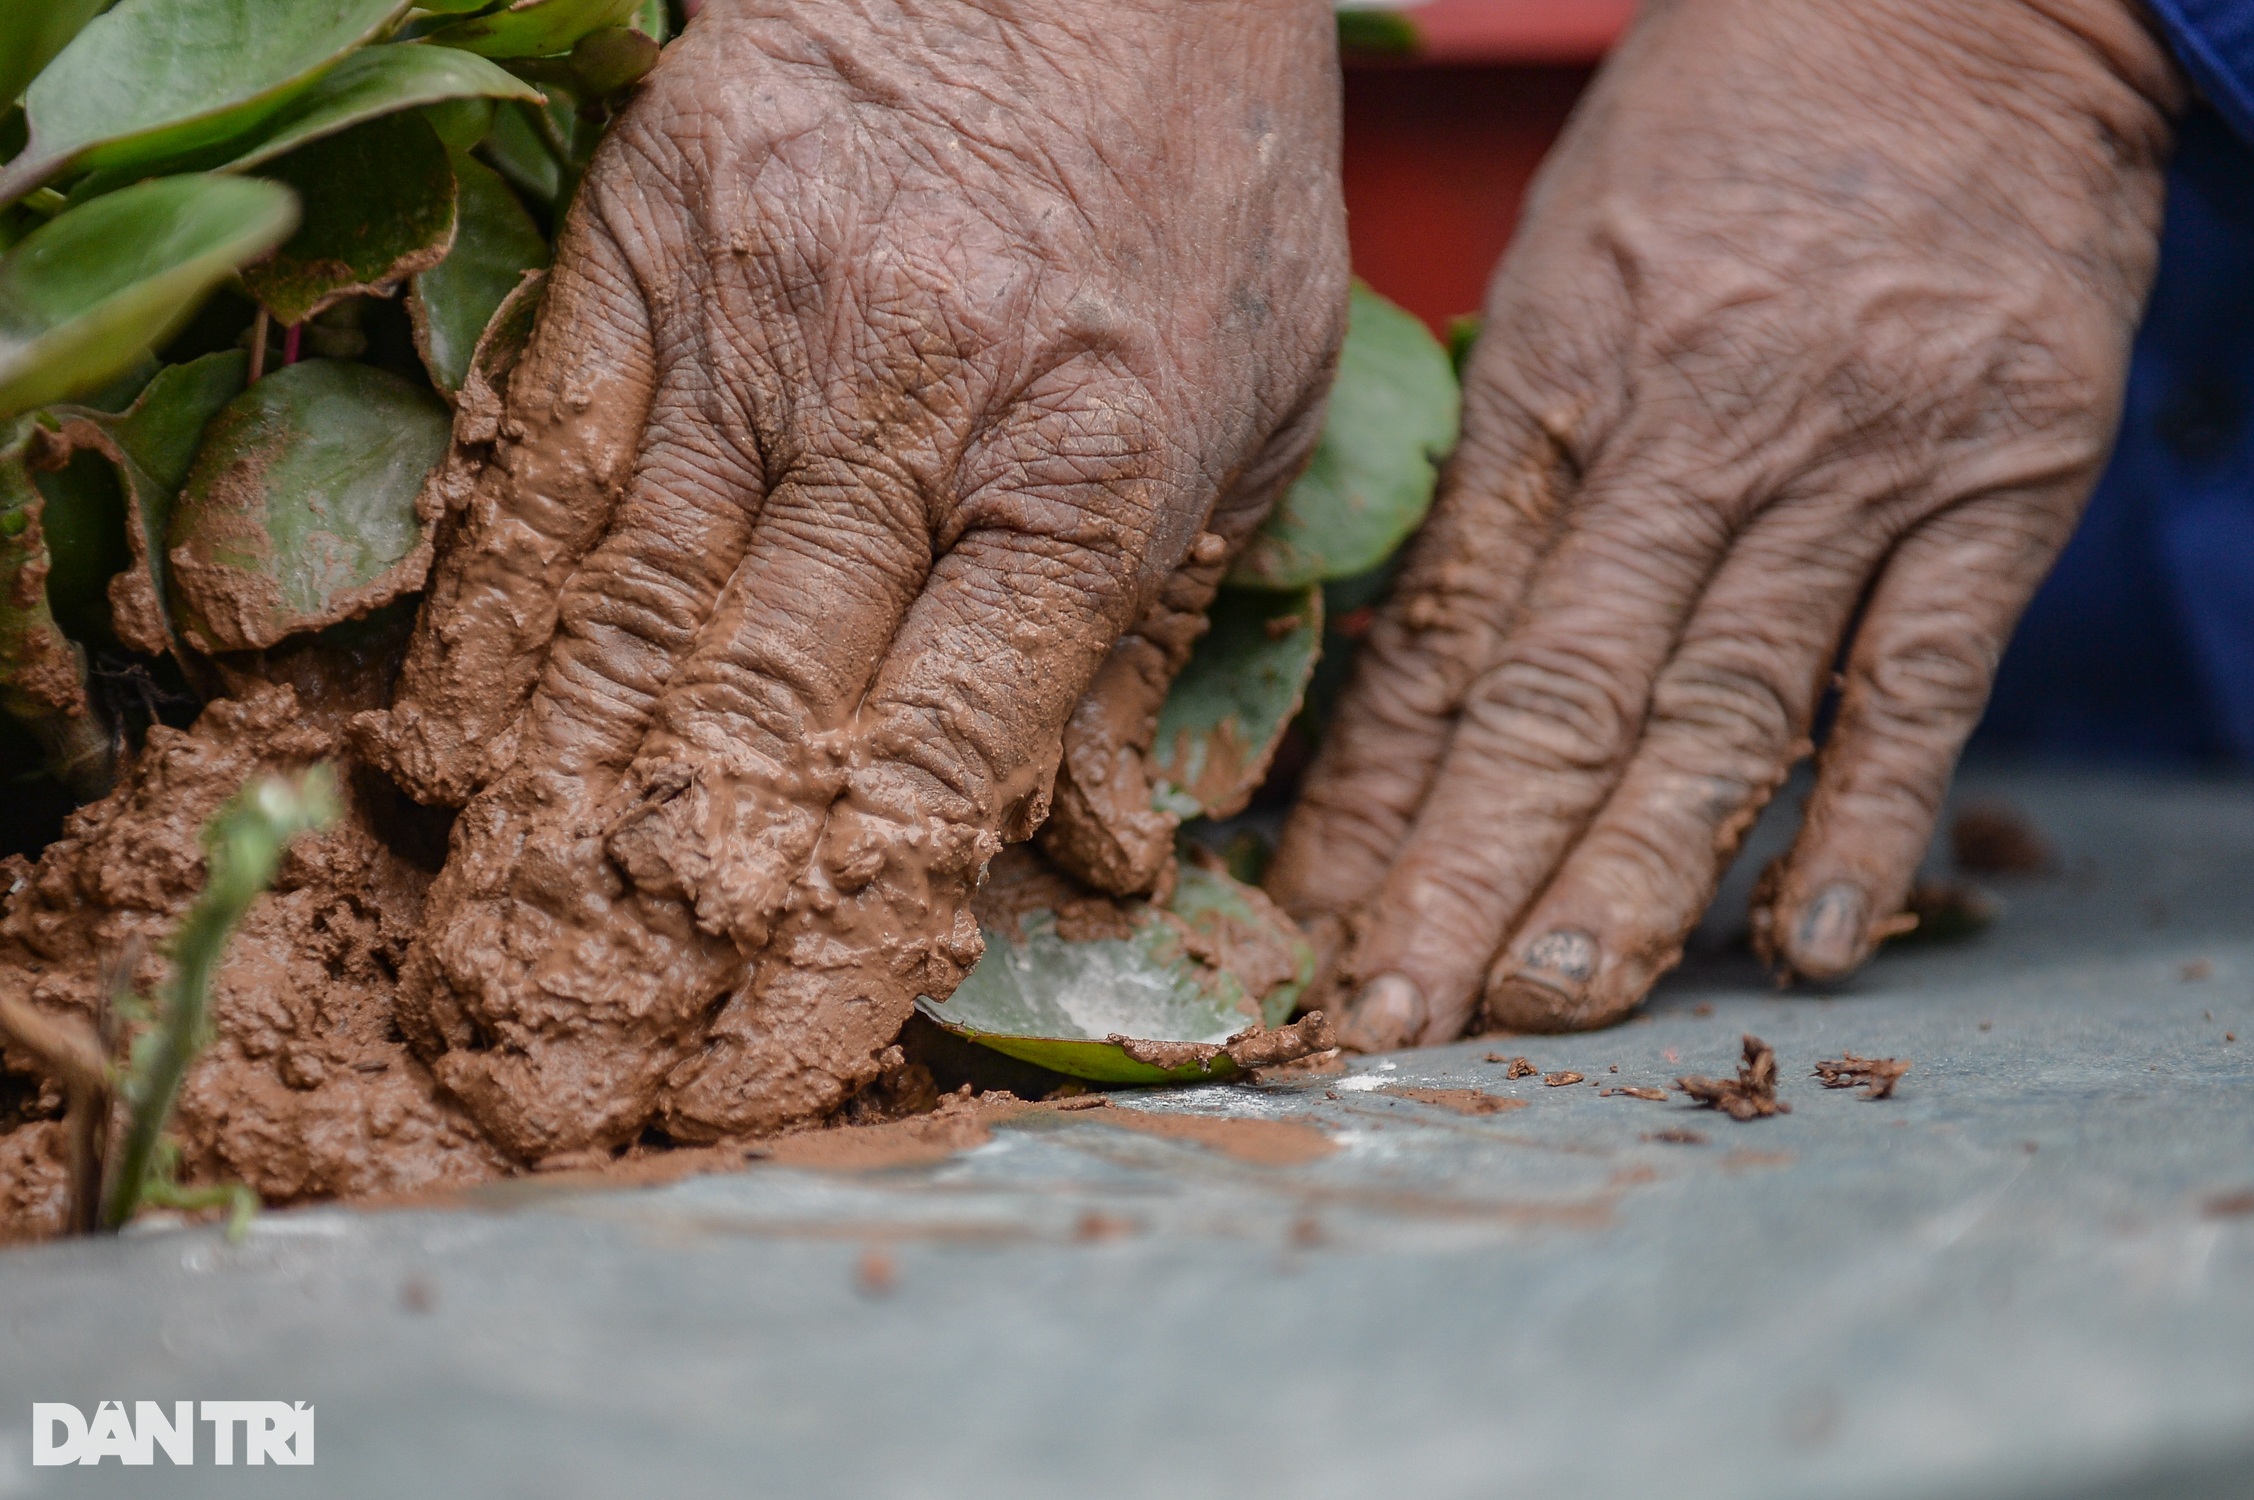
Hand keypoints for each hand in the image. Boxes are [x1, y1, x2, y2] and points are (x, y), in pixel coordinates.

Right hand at [355, 0, 1345, 1158]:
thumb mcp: (1258, 405)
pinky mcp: (649, 235)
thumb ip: (1158, 631)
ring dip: (549, 815)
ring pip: (628, 613)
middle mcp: (911, 417)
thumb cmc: (1201, 167)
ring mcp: (761, 320)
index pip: (937, 772)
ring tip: (492, 959)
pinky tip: (448, 749)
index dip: (834, 947)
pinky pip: (546, 453)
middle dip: (658, 928)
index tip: (761, 1070)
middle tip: (576, 1074)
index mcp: (1088, 481)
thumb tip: (1097, 855)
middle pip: (754, 722)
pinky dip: (487, 616)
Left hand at [1267, 0, 2179, 1047]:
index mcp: (1561, 381)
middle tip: (1397, 1021)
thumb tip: (1433, 654)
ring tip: (1556, 1006)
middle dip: (1465, 879)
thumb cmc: (1726, 125)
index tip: (1318, 918)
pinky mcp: (2000, 485)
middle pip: (1558, 701)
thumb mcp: (1561, 260)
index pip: (1445, 634)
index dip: (1373, 795)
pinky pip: (1920, 682)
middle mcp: (1693, 440)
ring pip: (1720, 716)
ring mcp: (1853, 472)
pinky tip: (1805, 944)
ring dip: (1633, 880)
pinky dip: (1866, 823)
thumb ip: (1514, 461)